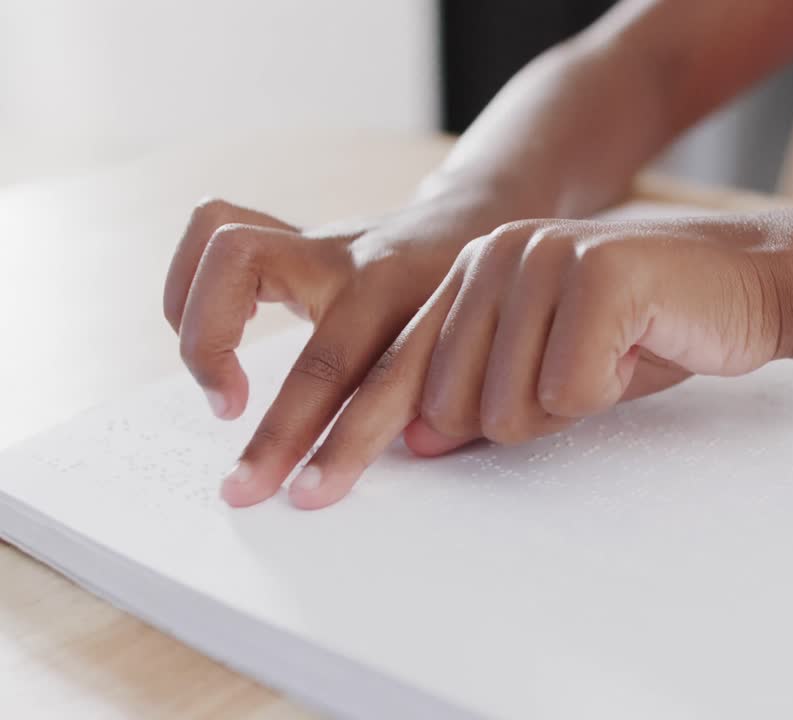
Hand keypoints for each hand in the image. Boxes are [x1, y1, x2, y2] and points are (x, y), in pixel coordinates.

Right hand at [163, 186, 517, 507]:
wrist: (471, 220)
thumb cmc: (470, 299)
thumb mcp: (473, 344)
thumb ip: (446, 393)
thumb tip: (419, 450)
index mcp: (410, 296)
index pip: (357, 372)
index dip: (328, 442)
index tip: (302, 495)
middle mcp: (359, 261)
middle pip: (282, 319)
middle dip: (262, 418)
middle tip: (245, 474)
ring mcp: (319, 240)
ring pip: (227, 242)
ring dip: (196, 317)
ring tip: (215, 386)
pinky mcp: (290, 234)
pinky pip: (214, 229)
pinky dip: (189, 283)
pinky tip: (204, 332)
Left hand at [289, 215, 792, 508]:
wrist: (748, 283)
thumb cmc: (650, 330)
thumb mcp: (554, 369)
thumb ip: (482, 393)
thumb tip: (414, 440)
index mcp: (469, 277)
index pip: (390, 371)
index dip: (347, 441)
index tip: (301, 498)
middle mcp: (490, 258)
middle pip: (451, 406)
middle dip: (524, 418)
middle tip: (588, 373)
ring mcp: (541, 258)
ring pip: (510, 407)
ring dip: (575, 403)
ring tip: (618, 354)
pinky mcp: (596, 274)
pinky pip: (573, 391)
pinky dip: (614, 388)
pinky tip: (642, 344)